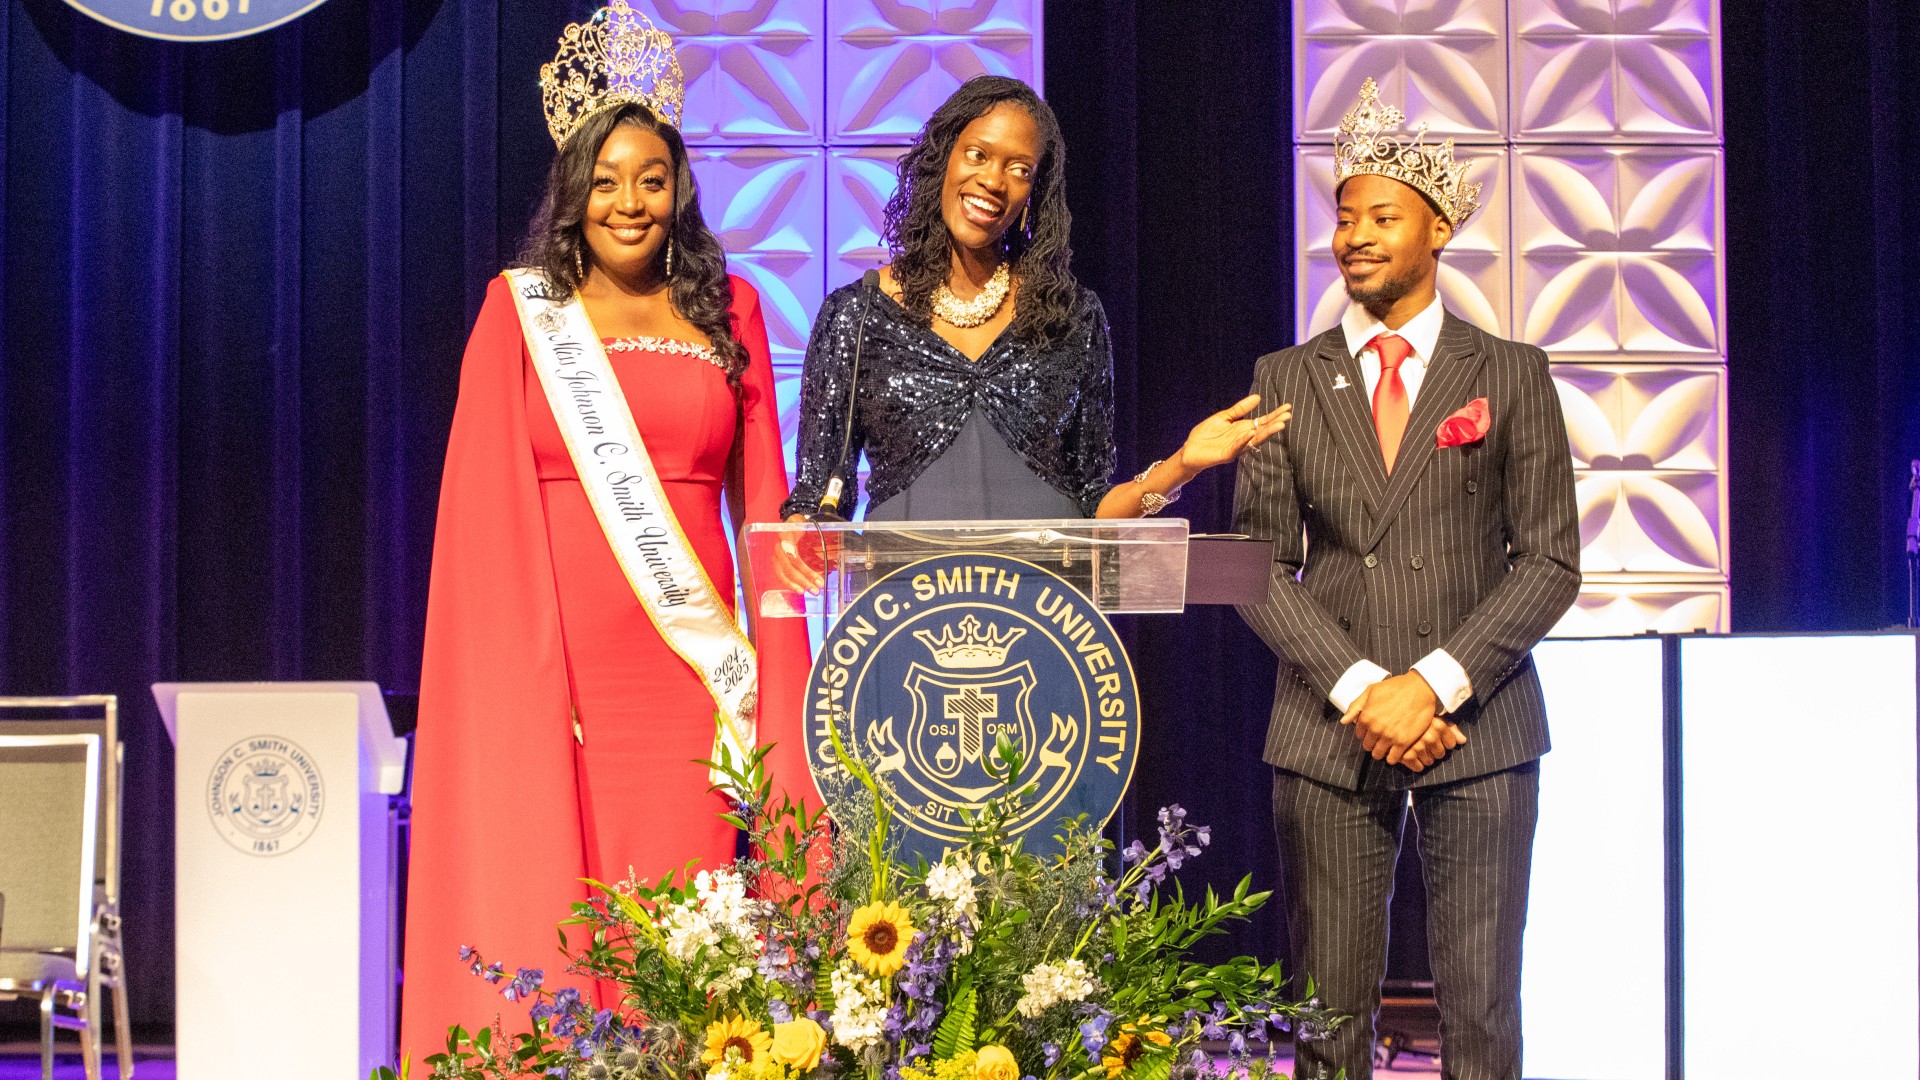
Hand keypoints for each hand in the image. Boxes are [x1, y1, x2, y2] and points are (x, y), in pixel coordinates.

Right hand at [772, 513, 826, 593]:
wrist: (792, 523)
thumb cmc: (803, 525)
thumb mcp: (810, 525)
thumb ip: (819, 534)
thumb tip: (838, 547)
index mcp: (786, 534)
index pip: (791, 551)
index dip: (801, 565)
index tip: (814, 575)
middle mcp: (779, 545)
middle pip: (789, 565)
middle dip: (803, 578)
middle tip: (816, 588)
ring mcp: (776, 554)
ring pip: (784, 573)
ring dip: (797, 584)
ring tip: (810, 591)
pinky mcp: (777, 562)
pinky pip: (782, 575)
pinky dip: (791, 584)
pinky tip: (801, 589)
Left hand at [1175, 395, 1291, 472]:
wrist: (1190, 449)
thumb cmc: (1207, 434)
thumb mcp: (1224, 417)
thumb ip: (1240, 409)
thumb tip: (1258, 397)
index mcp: (1243, 429)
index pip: (1262, 421)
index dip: (1274, 415)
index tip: (1287, 407)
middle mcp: (1243, 438)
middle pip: (1262, 430)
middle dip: (1275, 423)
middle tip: (1288, 416)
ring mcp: (1236, 447)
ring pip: (1254, 440)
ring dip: (1266, 433)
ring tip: (1279, 425)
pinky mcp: (1226, 455)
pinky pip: (1237, 447)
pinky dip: (1244, 440)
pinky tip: (1251, 433)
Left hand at [1340, 672, 1461, 767]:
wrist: (1420, 689)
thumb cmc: (1395, 687)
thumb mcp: (1371, 691)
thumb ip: (1355, 707)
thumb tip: (1344, 721)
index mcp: (1366, 717)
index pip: (1359, 734)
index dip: (1365, 733)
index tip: (1372, 730)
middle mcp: (1375, 729)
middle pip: (1368, 746)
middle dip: (1372, 742)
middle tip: (1381, 738)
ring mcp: (1389, 737)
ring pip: (1378, 754)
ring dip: (1381, 751)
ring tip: (1388, 745)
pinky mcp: (1403, 742)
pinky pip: (1392, 759)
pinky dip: (1393, 757)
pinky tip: (1396, 750)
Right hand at [1397, 716, 1466, 772]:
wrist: (1392, 717)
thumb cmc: (1415, 718)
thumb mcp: (1433, 718)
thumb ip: (1451, 728)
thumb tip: (1463, 741)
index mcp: (1439, 725)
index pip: (1451, 744)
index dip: (1444, 742)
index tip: (1435, 737)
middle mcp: (1430, 736)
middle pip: (1441, 754)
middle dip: (1434, 750)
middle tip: (1423, 743)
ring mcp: (1418, 747)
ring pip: (1430, 761)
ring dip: (1424, 757)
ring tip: (1416, 748)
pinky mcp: (1407, 756)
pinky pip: (1418, 768)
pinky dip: (1415, 765)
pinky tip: (1410, 755)